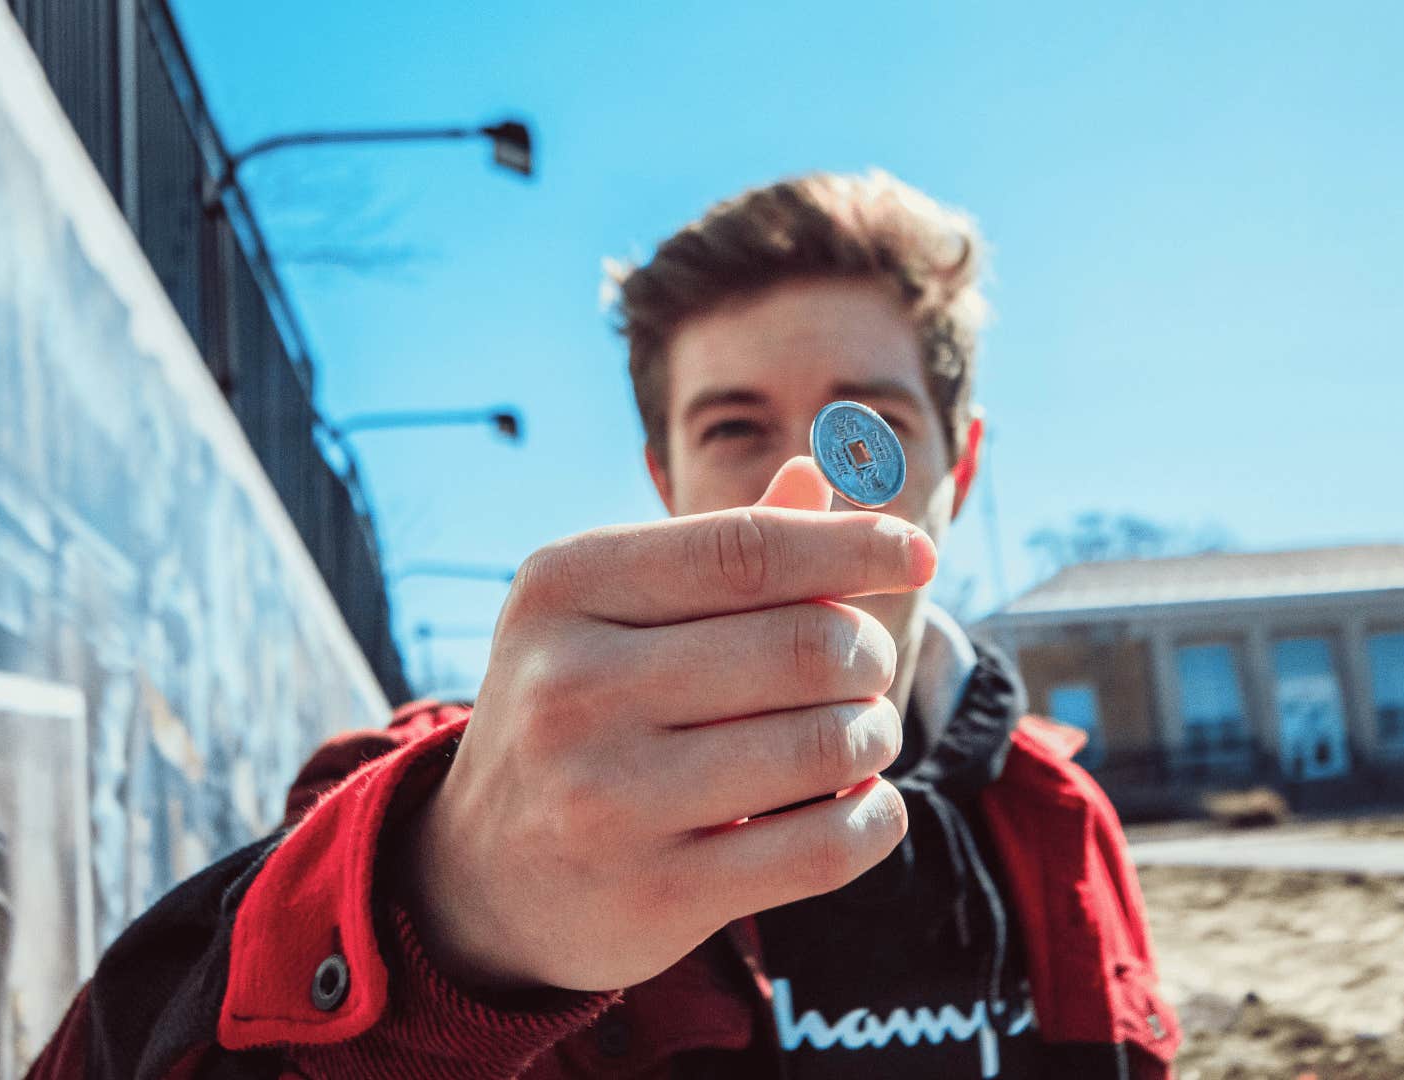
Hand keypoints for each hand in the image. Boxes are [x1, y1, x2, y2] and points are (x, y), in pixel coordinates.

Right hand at [406, 457, 931, 990]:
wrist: (486, 875)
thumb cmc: (582, 708)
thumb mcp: (617, 611)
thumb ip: (722, 547)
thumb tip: (824, 470)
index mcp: (565, 588)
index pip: (749, 550)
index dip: (855, 546)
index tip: (918, 555)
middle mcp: (570, 687)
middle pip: (807, 647)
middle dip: (869, 655)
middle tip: (867, 670)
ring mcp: (606, 799)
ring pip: (827, 746)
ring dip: (875, 736)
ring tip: (861, 735)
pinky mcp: (655, 895)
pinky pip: (825, 847)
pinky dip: (873, 818)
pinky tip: (861, 802)